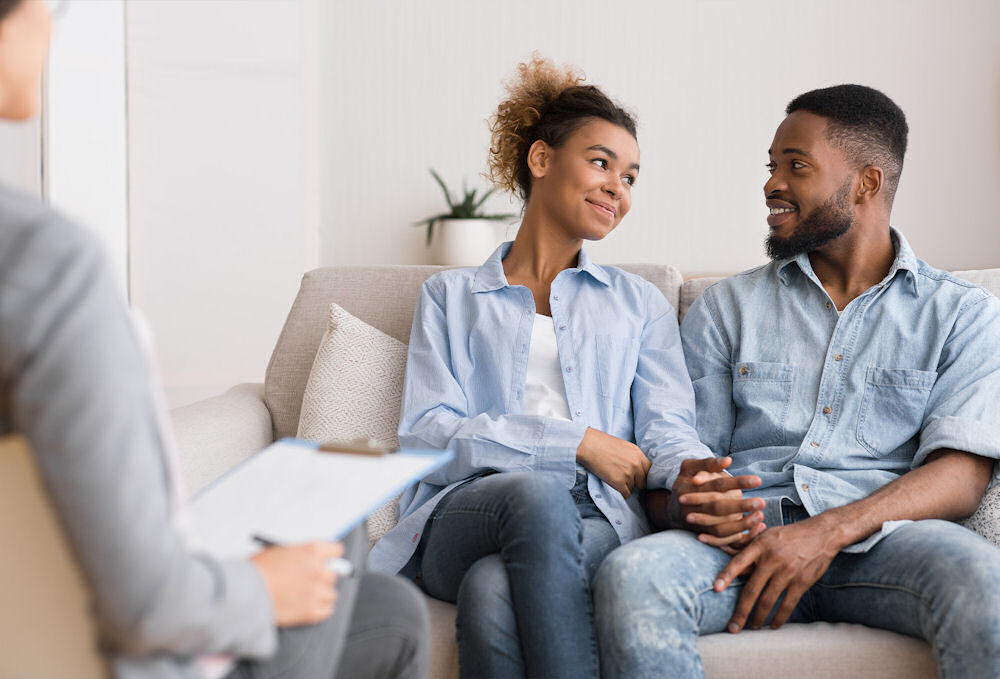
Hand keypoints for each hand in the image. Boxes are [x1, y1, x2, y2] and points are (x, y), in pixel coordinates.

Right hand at [251, 541, 343, 626]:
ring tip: (308, 596)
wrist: (245, 592)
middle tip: (312, 581)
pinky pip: (327, 611)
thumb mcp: (279, 552)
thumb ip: (298, 556)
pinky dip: (321, 610)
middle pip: (334, 574)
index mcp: (311, 551)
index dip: (331, 556)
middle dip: (323, 577)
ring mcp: (316, 592)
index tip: (328, 561)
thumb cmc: (256, 571)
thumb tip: (305, 561)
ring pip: (331, 594)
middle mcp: (318, 570)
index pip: (336, 551)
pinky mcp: (310, 612)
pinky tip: (311, 608)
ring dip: (322, 595)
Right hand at [576, 427, 650, 498]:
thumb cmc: (603, 444)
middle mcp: (636, 464)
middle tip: (625, 479)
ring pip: (633, 488)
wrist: (588, 445)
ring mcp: (628, 473)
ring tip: (614, 477)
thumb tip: (639, 470)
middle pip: (644, 482)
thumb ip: (634, 457)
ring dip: (625, 486)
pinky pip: (626, 494)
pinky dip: (620, 492)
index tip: (639, 478)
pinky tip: (613, 484)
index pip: (650, 471)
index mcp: (638, 454)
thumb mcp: (625, 446)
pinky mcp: (619, 482)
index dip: (644, 476)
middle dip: (636, 483)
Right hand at [672, 456, 764, 547]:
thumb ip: (709, 463)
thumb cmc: (687, 480)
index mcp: (688, 487)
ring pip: (719, 527)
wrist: (674, 506)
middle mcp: (691, 507)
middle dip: (741, 506)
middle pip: (718, 507)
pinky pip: (721, 540)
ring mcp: (696, 522)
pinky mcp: (703, 533)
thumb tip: (728, 461)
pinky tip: (755, 529)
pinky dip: (738, 536)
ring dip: (741, 524)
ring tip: (760, 517)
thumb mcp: (690, 467)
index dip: (737, 482)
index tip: (758, 480)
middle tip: (762, 502)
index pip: (717, 484)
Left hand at [713, 514, 846, 631]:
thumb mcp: (767, 535)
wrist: (822, 534)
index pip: (739, 562)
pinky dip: (779, 617)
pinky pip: (788, 604)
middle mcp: (772, 559)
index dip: (726, 575)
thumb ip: (750, 550)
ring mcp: (787, 572)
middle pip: (752, 590)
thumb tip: (730, 564)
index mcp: (760, 546)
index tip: (716, 589)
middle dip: (741, 612)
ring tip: (752, 627)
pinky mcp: (802, 582)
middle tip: (732, 628)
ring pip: (768, 601)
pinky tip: (773, 625)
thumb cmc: (788, 535)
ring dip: (758, 618)